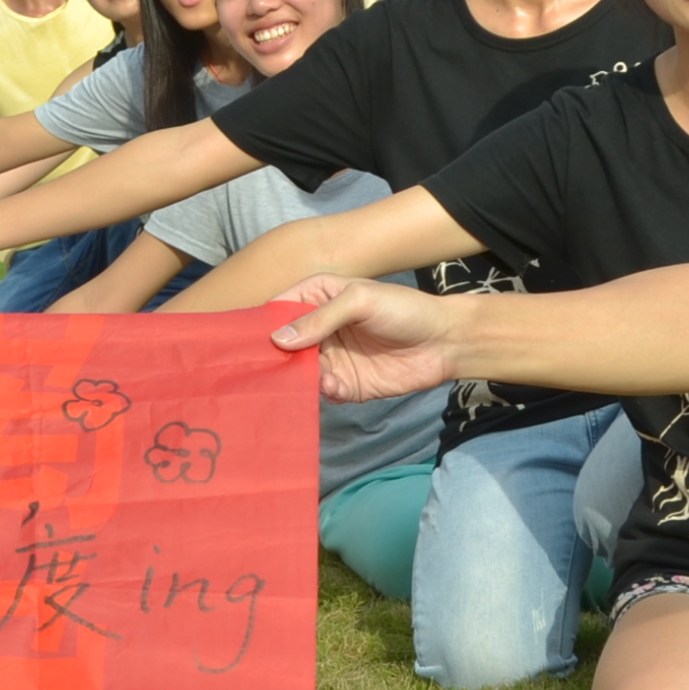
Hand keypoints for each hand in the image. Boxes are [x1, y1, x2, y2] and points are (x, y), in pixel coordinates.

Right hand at [271, 274, 465, 402]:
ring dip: (302, 378)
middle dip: (275, 359)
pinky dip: (325, 392)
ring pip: (301, 372)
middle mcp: (319, 329)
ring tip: (317, 378)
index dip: (261, 324)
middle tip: (266, 371)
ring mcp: (332, 357)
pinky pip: (325, 391)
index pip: (278, 309)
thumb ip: (320, 318)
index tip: (243, 342)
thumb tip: (278, 339)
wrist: (445, 341)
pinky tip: (336, 387)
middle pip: (284, 346)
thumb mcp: (360, 301)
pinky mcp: (347, 383)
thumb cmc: (404, 309)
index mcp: (317, 297)